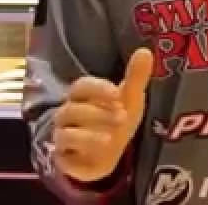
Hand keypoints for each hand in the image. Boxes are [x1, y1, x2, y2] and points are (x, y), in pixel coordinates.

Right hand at [51, 48, 153, 182]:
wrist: (108, 155)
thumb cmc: (116, 121)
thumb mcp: (130, 100)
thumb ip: (135, 78)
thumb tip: (145, 51)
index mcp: (83, 96)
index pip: (82, 86)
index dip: (98, 89)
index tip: (117, 94)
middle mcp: (68, 114)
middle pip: (73, 108)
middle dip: (98, 113)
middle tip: (122, 117)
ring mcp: (63, 135)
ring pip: (66, 131)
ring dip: (89, 135)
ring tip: (110, 138)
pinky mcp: (62, 157)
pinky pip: (63, 152)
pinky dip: (80, 152)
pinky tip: (99, 149)